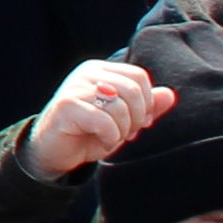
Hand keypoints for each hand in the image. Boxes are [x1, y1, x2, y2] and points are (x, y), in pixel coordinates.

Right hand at [25, 55, 172, 181]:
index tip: (139, 123)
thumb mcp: (123, 121)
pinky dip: (109, 136)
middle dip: (136, 118)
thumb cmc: (89, 134)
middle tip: (126, 134)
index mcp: (100, 70)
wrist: (53, 152)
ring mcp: (75, 86)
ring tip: (110, 137)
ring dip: (122, 131)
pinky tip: (99, 140)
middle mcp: (87, 73)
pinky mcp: (67, 105)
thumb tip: (169, 94)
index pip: (139, 76)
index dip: (147, 103)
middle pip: (133, 90)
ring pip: (121, 107)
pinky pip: (104, 121)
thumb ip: (146, 108)